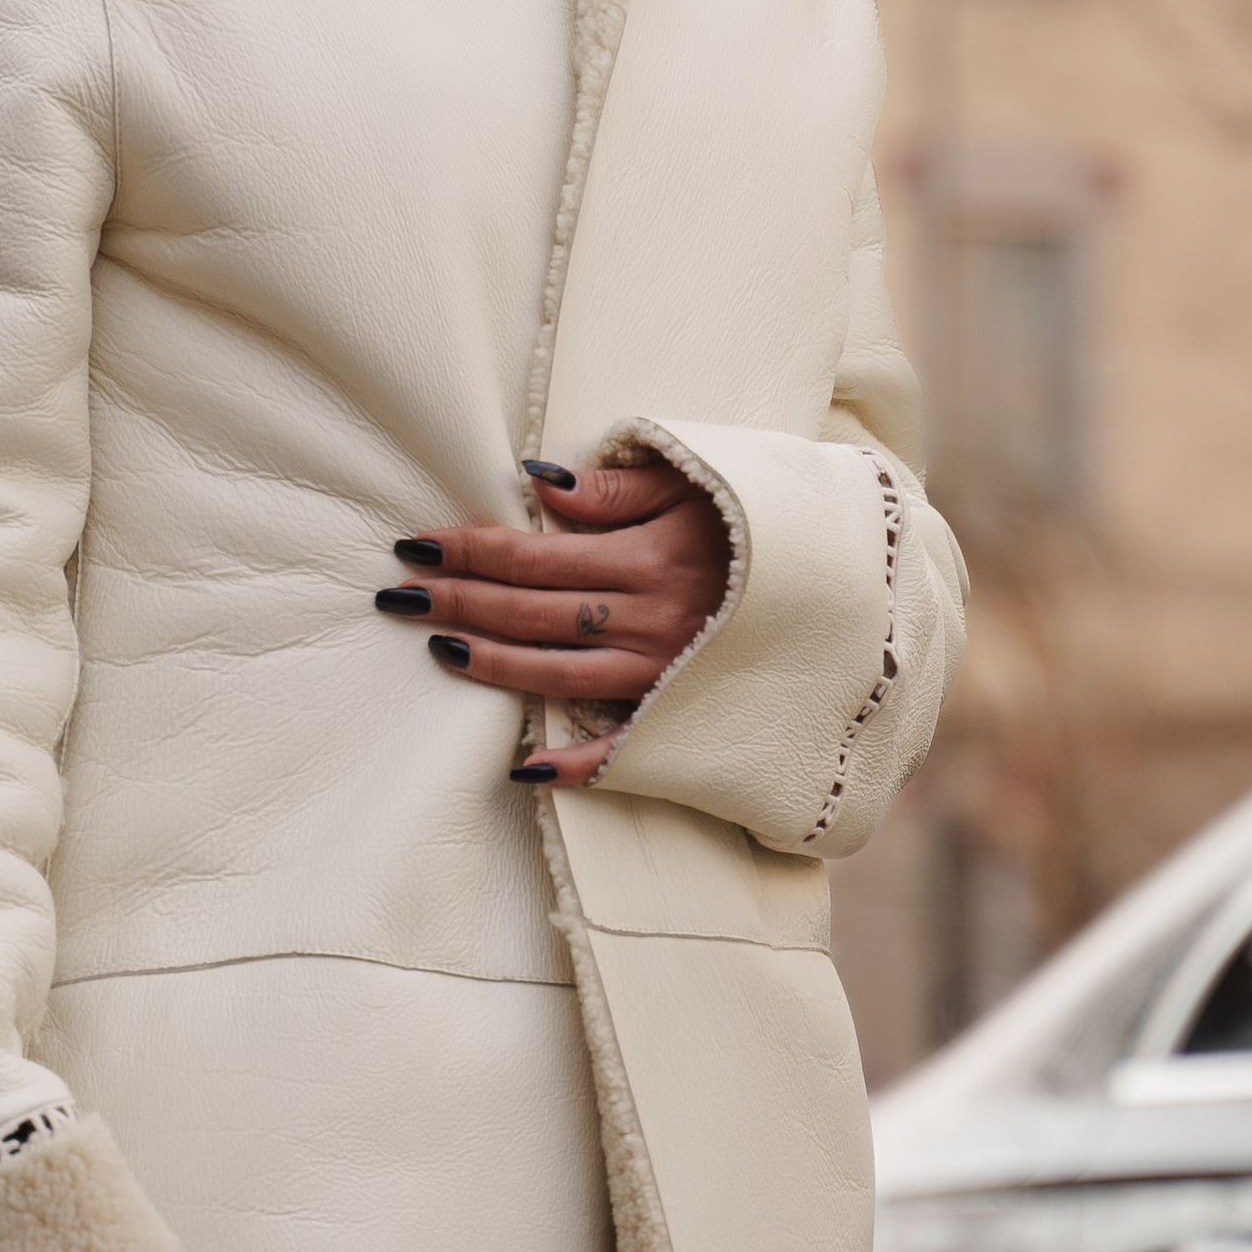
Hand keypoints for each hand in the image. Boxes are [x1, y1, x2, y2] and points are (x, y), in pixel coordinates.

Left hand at [379, 456, 730, 787]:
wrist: (851, 580)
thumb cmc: (765, 519)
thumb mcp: (698, 482)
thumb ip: (616, 488)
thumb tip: (537, 485)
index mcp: (650, 557)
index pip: (536, 555)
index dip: (471, 550)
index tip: (418, 543)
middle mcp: (654, 619)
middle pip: (535, 613)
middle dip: (462, 601)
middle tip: (400, 595)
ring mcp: (668, 672)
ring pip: (561, 675)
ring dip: (495, 665)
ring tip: (441, 647)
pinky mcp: (687, 713)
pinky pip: (626, 745)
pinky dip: (578, 764)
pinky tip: (527, 769)